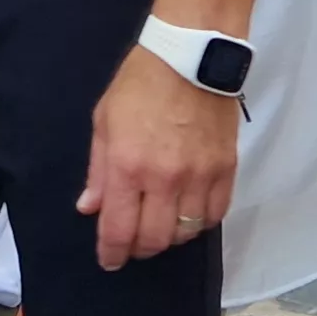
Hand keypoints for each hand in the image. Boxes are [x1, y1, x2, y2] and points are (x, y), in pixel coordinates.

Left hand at [80, 46, 238, 269]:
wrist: (191, 54)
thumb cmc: (140, 84)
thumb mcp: (104, 121)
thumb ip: (98, 170)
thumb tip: (90, 208)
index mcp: (129, 166)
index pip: (120, 229)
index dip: (112, 253)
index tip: (110, 260)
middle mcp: (165, 179)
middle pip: (155, 240)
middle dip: (140, 248)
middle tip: (134, 242)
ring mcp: (200, 176)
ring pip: (187, 233)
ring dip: (171, 237)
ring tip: (162, 225)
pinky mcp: (226, 169)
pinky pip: (216, 214)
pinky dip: (201, 222)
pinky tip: (189, 214)